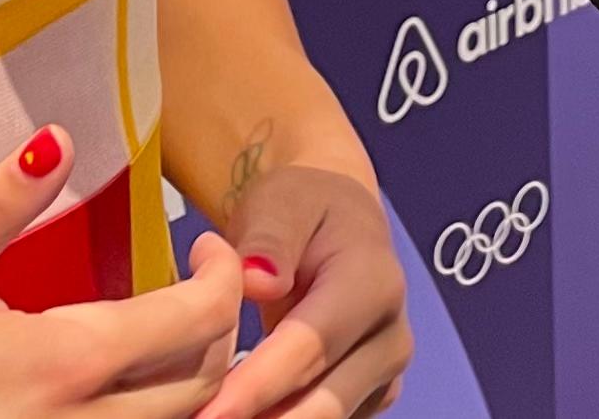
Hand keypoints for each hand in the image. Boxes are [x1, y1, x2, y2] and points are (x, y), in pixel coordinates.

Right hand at [0, 127, 246, 418]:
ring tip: (173, 325)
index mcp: (66, 362)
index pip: (198, 319)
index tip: (204, 243)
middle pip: (207, 380)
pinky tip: (135, 378)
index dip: (222, 275)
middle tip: (196, 277)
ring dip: (196, 375)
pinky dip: (161, 414)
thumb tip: (55, 138)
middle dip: (219, 324)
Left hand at [200, 162, 407, 418]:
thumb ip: (268, 236)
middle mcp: (391, 337)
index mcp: (373, 282)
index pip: (310, 346)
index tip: (207, 412)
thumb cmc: (302, 208)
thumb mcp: (280, 201)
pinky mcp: (370, 397)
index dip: (256, 385)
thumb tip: (259, 280)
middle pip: (323, 403)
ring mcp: (386, 374)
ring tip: (209, 416)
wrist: (339, 221)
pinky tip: (236, 413)